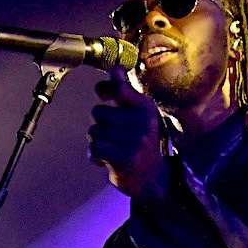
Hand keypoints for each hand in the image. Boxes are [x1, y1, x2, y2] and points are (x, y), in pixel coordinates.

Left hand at [88, 76, 166, 200]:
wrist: (154, 179)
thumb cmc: (142, 143)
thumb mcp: (140, 114)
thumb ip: (125, 92)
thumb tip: (114, 68)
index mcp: (145, 108)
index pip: (118, 88)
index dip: (104, 89)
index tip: (102, 96)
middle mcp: (141, 122)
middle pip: (98, 112)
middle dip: (100, 126)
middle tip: (115, 138)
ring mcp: (133, 140)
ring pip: (93, 131)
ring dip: (98, 142)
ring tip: (114, 150)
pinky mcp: (123, 158)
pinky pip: (94, 148)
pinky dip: (95, 156)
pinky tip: (106, 160)